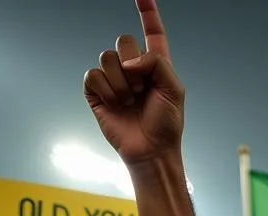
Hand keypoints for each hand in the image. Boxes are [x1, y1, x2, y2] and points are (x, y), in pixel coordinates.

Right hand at [83, 0, 184, 165]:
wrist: (152, 151)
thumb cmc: (167, 125)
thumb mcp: (174, 89)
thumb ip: (158, 62)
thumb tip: (129, 60)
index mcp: (155, 65)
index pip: (152, 31)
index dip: (147, 11)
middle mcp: (133, 68)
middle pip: (123, 40)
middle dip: (134, 66)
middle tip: (142, 91)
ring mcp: (114, 79)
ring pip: (107, 57)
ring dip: (122, 83)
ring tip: (131, 102)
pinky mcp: (97, 92)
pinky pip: (93, 74)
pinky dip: (107, 91)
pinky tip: (116, 106)